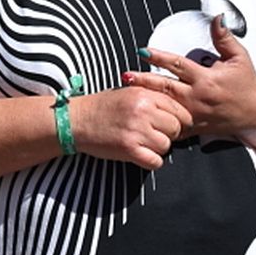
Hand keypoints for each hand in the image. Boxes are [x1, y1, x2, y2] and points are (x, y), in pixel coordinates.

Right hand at [66, 78, 191, 169]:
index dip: (178, 120)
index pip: (179, 110)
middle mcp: (143, 111)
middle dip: (168, 134)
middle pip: (175, 129)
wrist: (76, 120)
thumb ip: (152, 97)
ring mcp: (137, 131)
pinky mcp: (129, 149)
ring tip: (143, 143)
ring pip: (166, 146)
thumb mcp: (129, 92)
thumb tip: (177, 110)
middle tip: (153, 134)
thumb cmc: (102, 107)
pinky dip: (150, 161)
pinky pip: (156, 161)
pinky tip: (140, 154)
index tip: (170, 125)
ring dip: (157, 148)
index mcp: (145, 94)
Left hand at [139, 15, 255, 137]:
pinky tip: (145, 116)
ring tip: (129, 92)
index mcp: (207, 79)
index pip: (178, 65)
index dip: (159, 57)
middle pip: (166, 87)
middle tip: (127, 75)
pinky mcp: (195, 127)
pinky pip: (173, 126)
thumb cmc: (247, 85)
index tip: (143, 51)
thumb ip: (224, 38)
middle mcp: (198, 97)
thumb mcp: (239, 57)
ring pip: (166, 106)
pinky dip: (158, 121)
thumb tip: (217, 18)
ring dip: (147, 98)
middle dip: (144, 80)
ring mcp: (195, 114)